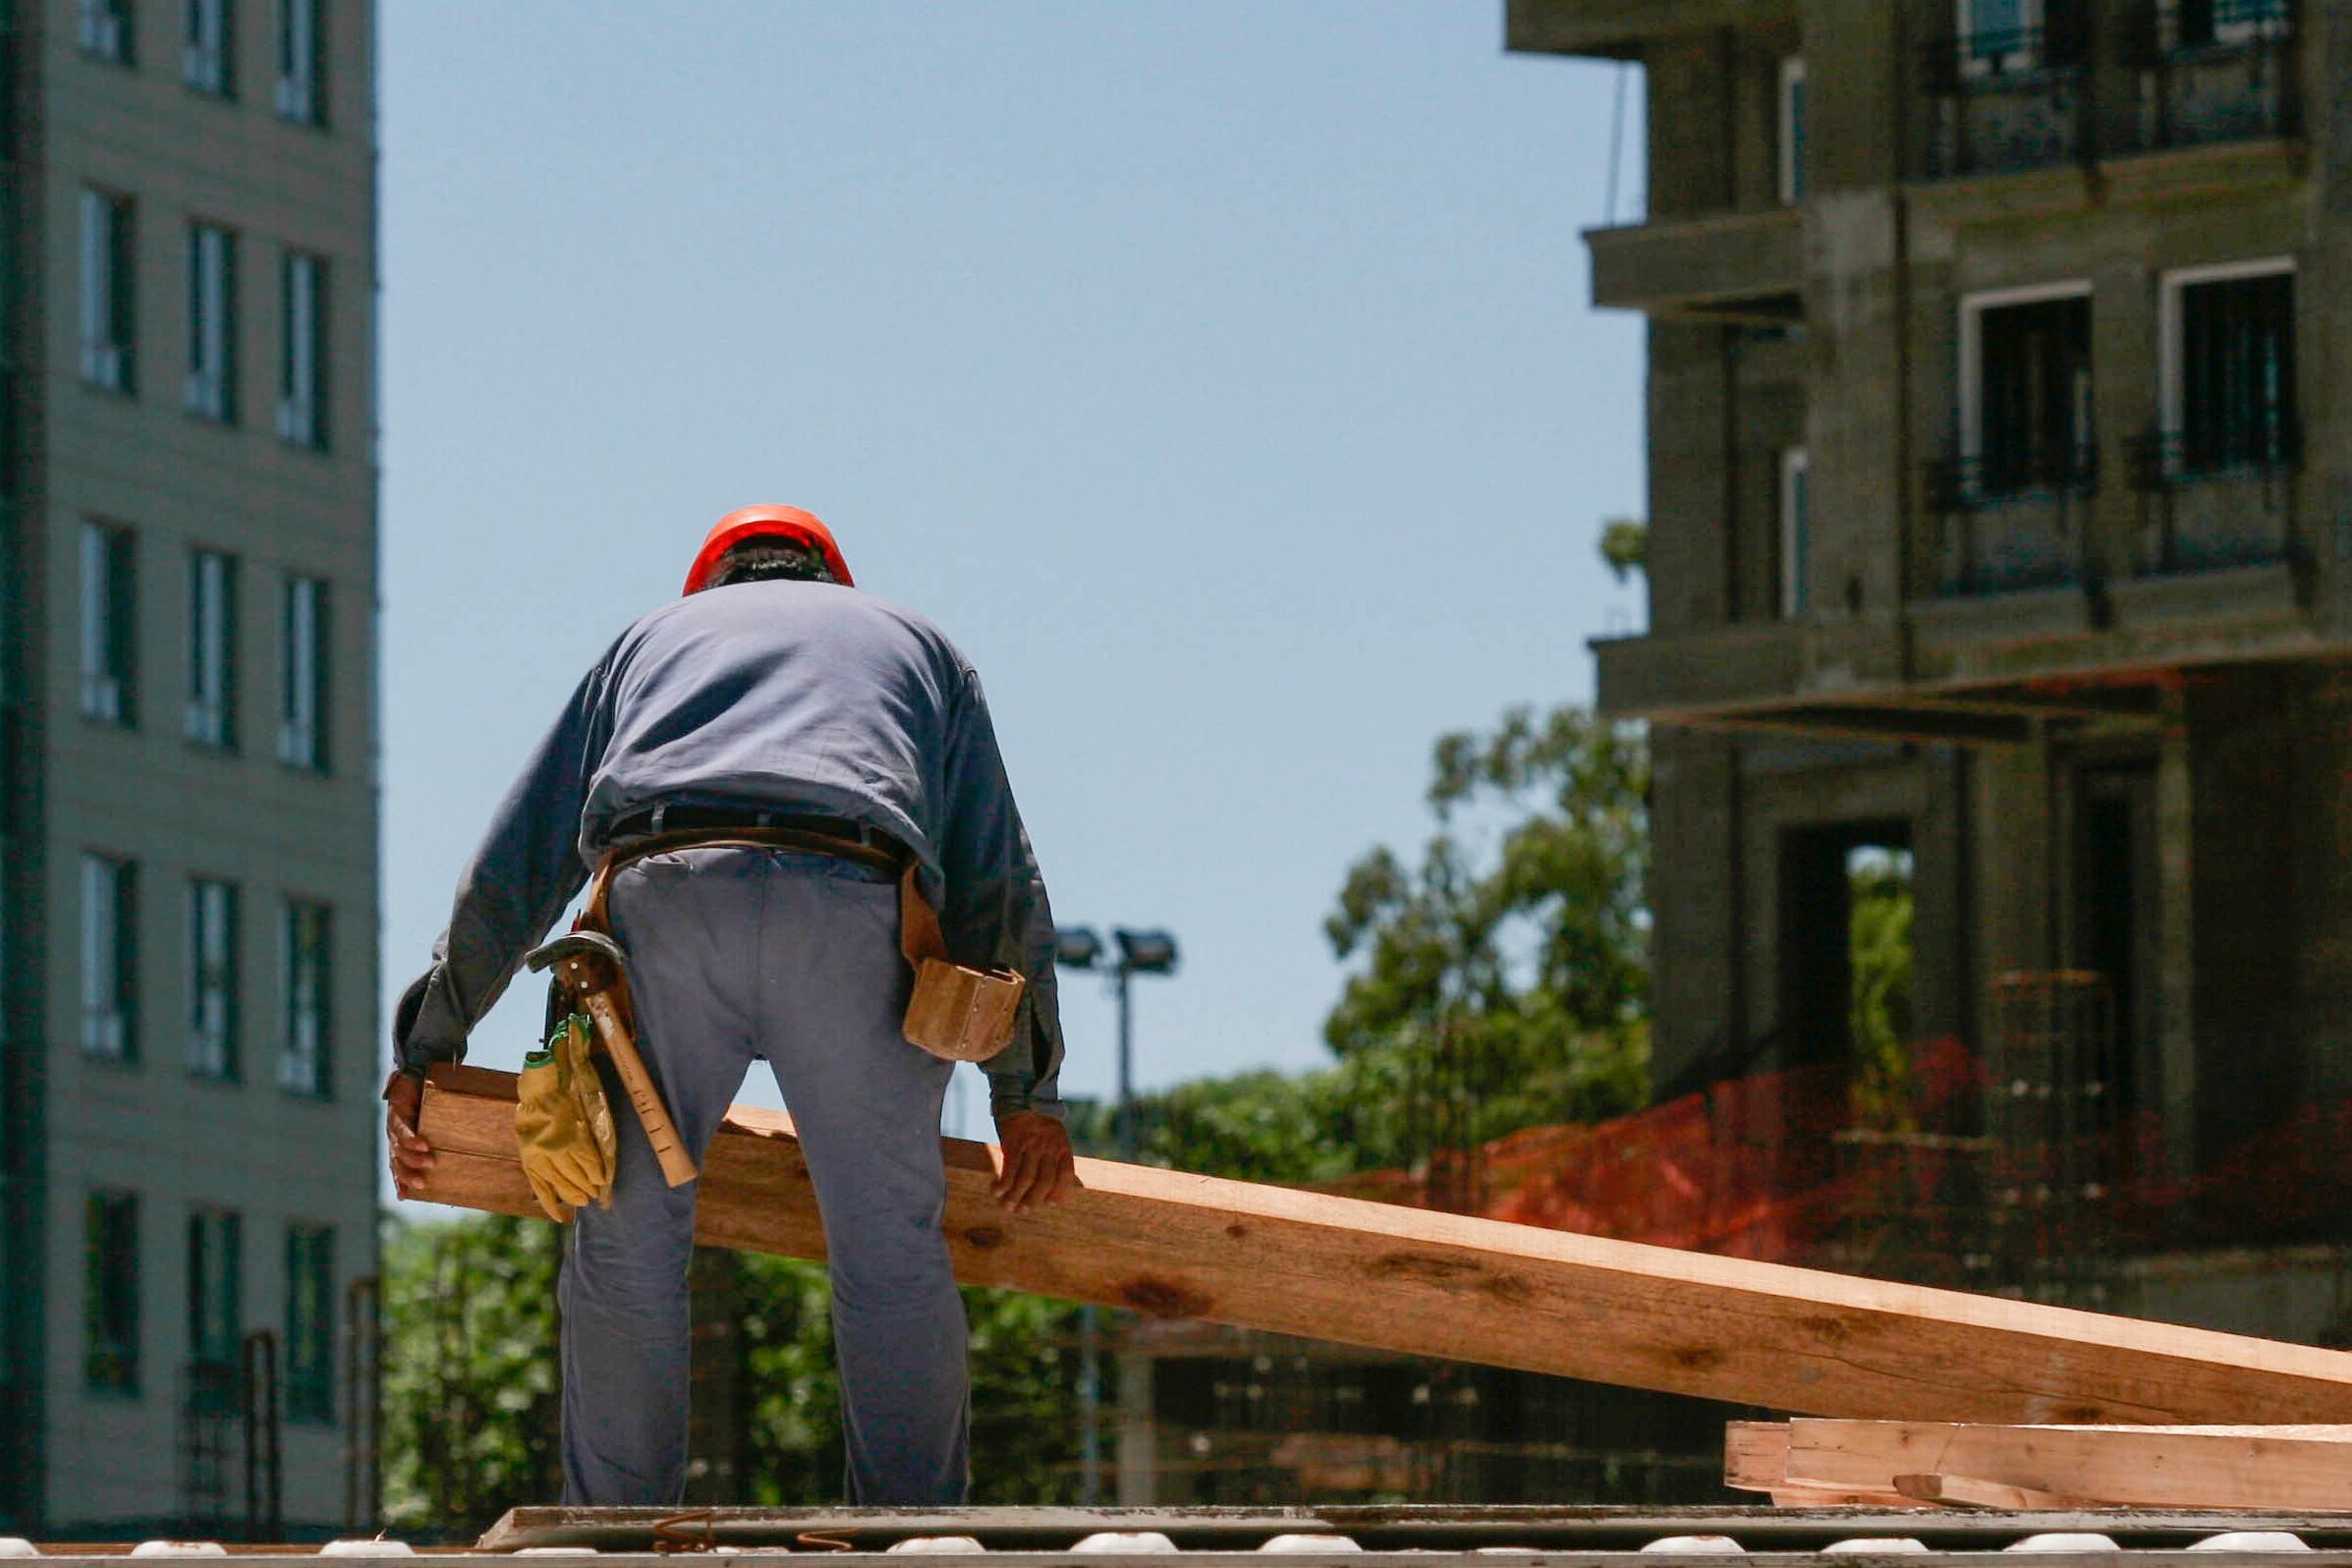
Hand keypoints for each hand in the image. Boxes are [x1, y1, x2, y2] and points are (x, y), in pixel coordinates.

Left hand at [385, 1071, 433, 1199]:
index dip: (399, 1180)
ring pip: (399, 1148)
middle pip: (396, 1161)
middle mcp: (394, 1136)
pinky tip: (422, 1145)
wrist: (414, 1072)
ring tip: (430, 1162)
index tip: (405, 1196)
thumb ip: (441, 1137)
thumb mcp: (433, 1123)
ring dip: (414, 1158)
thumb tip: (471, 1150)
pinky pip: (402, 1128)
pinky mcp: (396, 1111)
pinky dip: (412, 1138)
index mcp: (400, 1142)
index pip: (397, 1165)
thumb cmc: (427, 1099)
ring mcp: (393, 1124)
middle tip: (424, 1184)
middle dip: (408, 1174)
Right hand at [992, 1110, 1076, 1212]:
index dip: (1059, 1192)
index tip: (1049, 1204)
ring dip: (1015, 1196)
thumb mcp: (1055, 1141)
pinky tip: (996, 1191)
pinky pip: (1010, 1169)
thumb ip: (1056, 1164)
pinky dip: (1003, 1184)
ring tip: (1006, 1207)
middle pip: (1044, 1181)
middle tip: (1021, 1211)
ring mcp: (1032, 1145)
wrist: (1022, 1098)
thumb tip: (1056, 1199)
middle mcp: (1049, 1147)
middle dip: (1033, 1200)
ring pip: (1025, 1179)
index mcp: (1063, 1147)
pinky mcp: (1014, 1142)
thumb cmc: (1038, 1126)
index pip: (1066, 1175)